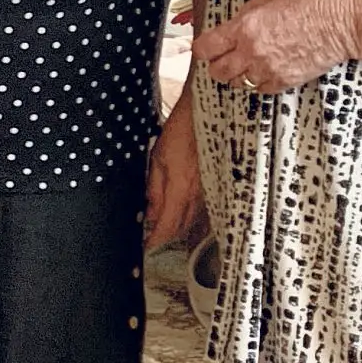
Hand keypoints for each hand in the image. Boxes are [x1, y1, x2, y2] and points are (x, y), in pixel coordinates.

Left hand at [144, 97, 207, 252]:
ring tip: (163, 229)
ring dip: (178, 228)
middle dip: (166, 237)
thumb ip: (154, 190)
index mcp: (180, 190)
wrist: (209, 114)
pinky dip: (189, 215)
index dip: (155, 241)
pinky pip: (201, 208)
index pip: (167, 227)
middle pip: (181, 228)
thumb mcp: (157, 160)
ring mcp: (209, 191)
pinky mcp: (215, 185)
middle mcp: (197, 196)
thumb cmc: (180, 132)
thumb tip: (150, 214)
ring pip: (193, 220)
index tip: (145, 248)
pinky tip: (182, 213)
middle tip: (151, 239)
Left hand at [192, 0, 361, 96]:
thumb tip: (232, 26)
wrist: (341, 23)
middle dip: (216, 66)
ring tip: (246, 65)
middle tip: (222, 59)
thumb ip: (246, 15)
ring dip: (237, 75)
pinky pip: (260, 89)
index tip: (205, 48)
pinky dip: (258, 83)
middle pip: (217, 71)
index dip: (202, 49)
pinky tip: (264, 71)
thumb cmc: (309, 4)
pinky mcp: (284, 82)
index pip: (206, 48)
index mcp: (245, 27)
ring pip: (237, 83)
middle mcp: (252, 51)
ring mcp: (268, 69)